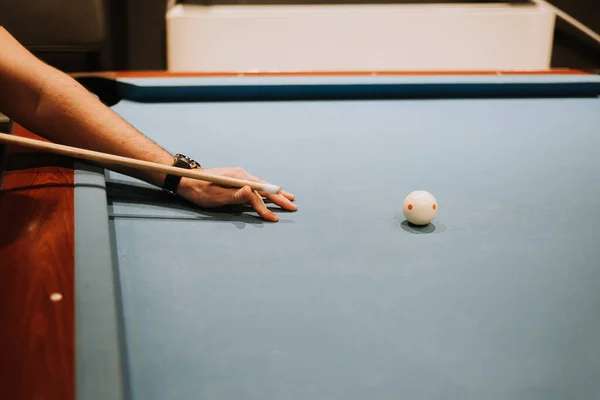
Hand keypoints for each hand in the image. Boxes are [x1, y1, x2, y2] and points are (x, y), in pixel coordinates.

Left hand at [176, 167, 296, 221]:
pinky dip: (267, 191)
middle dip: (279, 198)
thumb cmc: (199, 189)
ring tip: (289, 197)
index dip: (266, 207)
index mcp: (239, 177)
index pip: (257, 194)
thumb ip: (235, 194)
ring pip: (262, 186)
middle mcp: (242, 174)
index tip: (274, 218)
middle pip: (264, 187)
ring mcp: (240, 176)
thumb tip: (251, 190)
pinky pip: (257, 185)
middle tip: (293, 206)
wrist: (186, 179)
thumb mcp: (215, 195)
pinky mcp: (237, 179)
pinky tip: (272, 193)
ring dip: (276, 193)